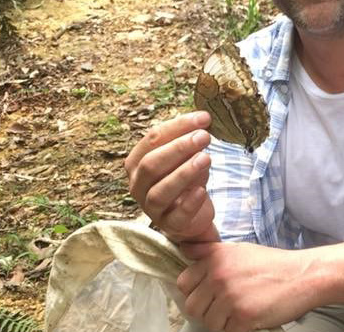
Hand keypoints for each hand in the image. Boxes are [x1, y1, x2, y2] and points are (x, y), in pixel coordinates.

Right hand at [124, 111, 219, 241]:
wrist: (194, 213)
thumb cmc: (187, 178)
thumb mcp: (187, 155)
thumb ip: (189, 138)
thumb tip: (203, 119)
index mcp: (137, 162)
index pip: (153, 139)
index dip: (178, 126)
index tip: (204, 118)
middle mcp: (138, 185)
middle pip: (151, 164)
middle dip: (179, 147)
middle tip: (204, 137)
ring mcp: (151, 208)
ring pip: (160, 191)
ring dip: (184, 173)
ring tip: (206, 158)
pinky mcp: (169, 225)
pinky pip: (177, 216)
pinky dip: (190, 203)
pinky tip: (202, 190)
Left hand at [177, 241, 318, 331]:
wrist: (302, 276)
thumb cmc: (272, 264)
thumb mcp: (239, 250)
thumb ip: (210, 252)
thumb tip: (185, 250)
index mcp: (216, 258)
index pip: (184, 283)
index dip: (195, 291)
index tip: (209, 293)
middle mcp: (219, 276)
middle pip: (192, 306)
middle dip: (207, 310)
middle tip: (226, 306)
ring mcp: (230, 297)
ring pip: (208, 322)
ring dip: (221, 322)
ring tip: (239, 311)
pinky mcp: (242, 317)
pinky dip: (235, 330)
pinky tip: (248, 319)